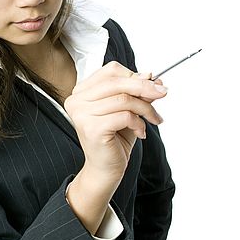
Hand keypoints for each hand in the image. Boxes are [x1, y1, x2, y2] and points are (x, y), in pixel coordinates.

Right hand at [64, 61, 167, 178]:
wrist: (105, 169)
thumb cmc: (114, 139)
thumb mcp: (128, 109)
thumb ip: (136, 92)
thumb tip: (152, 76)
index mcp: (82, 91)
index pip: (110, 71)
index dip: (134, 75)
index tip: (152, 83)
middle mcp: (77, 101)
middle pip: (117, 82)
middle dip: (145, 87)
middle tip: (163, 92)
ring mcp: (82, 115)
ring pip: (124, 99)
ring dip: (145, 108)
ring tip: (153, 119)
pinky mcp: (92, 128)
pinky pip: (125, 116)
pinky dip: (139, 123)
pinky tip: (140, 132)